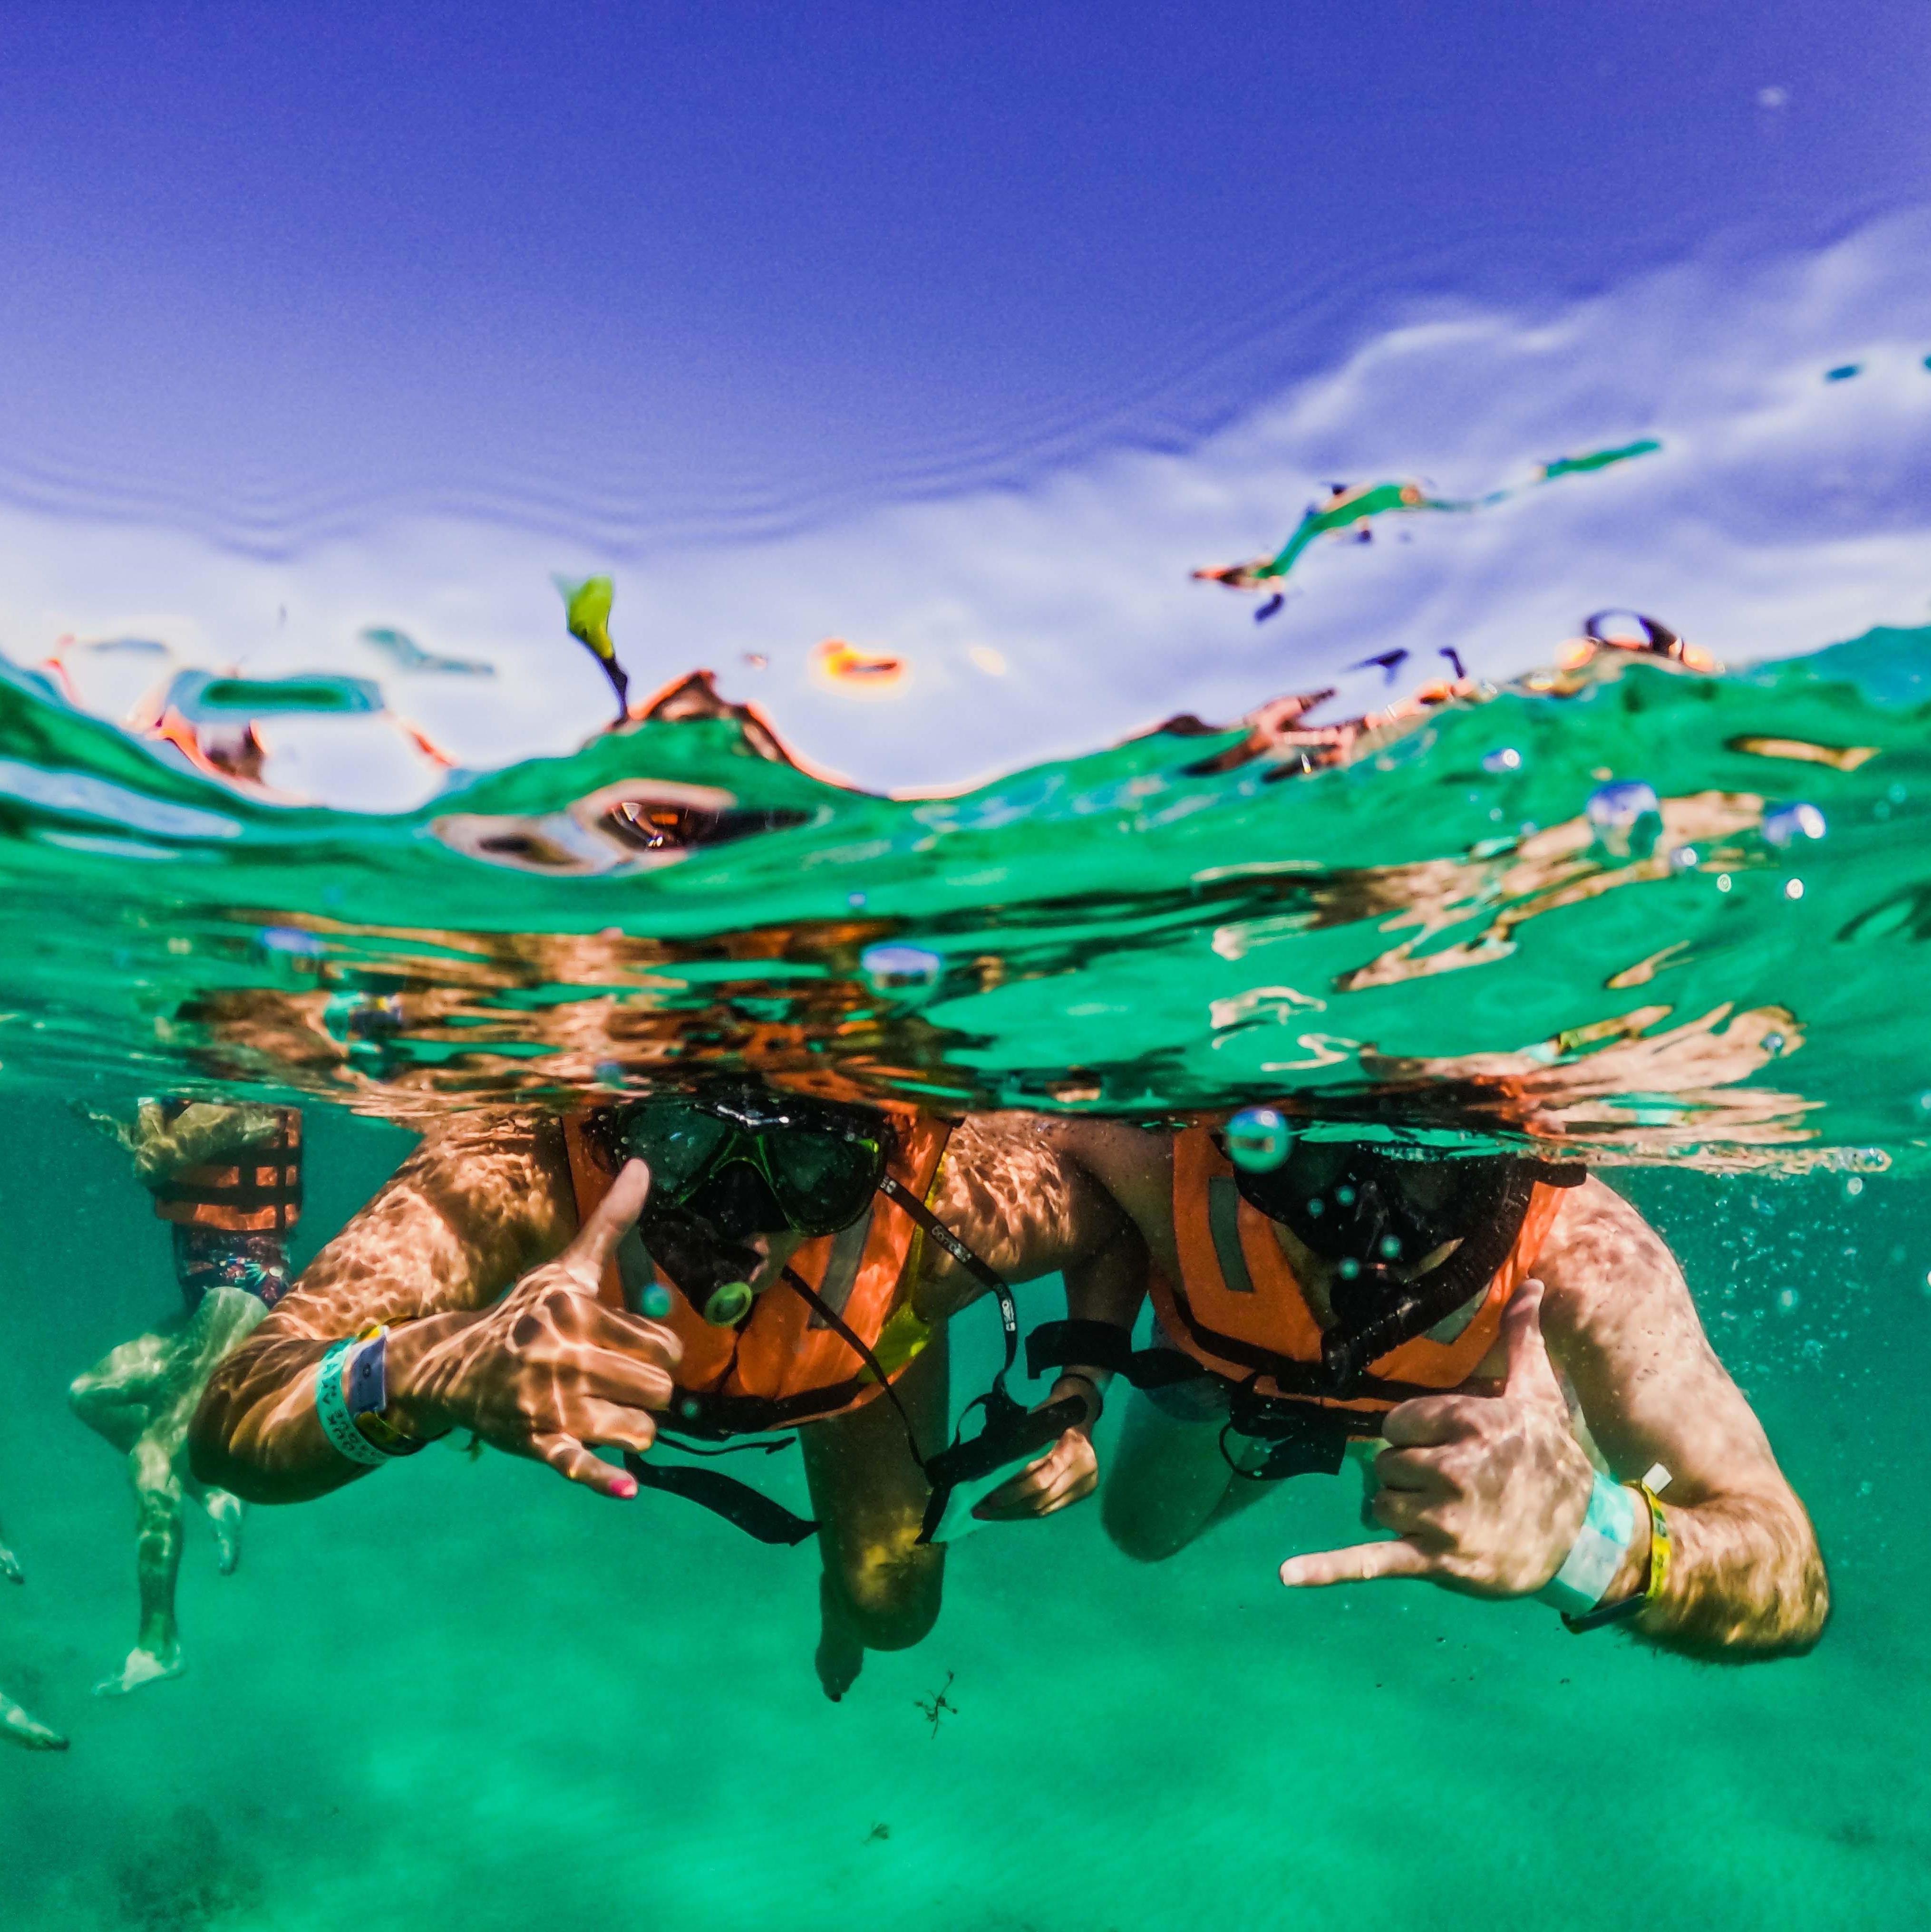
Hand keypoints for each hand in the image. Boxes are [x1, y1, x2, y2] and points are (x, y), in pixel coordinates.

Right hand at [384, 1159, 681, 1498]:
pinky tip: (627, 1488)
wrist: (452, 1366)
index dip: (660, 1353)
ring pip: (637, 1429)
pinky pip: (578, 1464)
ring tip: (611, 1415)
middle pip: (658, 1390)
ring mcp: (548, 1402)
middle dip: (649, 1393)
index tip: (636, 1352)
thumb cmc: (523, 1315)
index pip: (663, 1345)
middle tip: (621, 1385)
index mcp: (576, 1311)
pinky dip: (604, 1478)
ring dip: (634, 1429)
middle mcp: (564, 1355)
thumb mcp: (563, 1269)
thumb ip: (611, 1224)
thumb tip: (643, 1164)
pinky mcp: (534, 1442)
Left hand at [972, 1377, 1100, 1521]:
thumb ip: (1021, 1441)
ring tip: (991, 1514)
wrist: (1081, 1413)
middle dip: (1010, 1507)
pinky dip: (1028, 1511)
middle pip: (1042, 1498)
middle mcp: (1084, 1469)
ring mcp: (1086, 1484)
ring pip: (1045, 1508)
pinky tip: (1008, 1512)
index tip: (991, 1499)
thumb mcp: (1038, 1419)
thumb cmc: (1054, 1412)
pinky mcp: (1083, 1493)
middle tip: (983, 1510)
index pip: (1041, 1479)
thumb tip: (991, 1465)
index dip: (1015, 1492)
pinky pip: (1051, 1508)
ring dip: (1015, 1513)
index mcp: (1073, 1448)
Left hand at [1279, 1279, 1595, 1596]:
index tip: (1448, 1445)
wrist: (1584, 1541)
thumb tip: (1530, 1284)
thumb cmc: (1555, 1462)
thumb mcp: (1539, 1396)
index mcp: (1469, 1422)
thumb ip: (1520, 1339)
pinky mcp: (1437, 1561)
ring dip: (1400, 1511)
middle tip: (1452, 1485)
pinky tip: (1287, 1574)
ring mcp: (1443, 1518)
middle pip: (1385, 1464)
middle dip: (1408, 1474)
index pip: (1397, 1422)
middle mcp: (1452, 1468)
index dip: (1415, 1435)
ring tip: (1445, 1516)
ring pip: (1379, 1505)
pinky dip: (1327, 1569)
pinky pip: (1371, 1562)